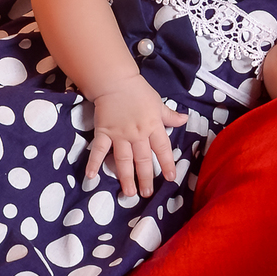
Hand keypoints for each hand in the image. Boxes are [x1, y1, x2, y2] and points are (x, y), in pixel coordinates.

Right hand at [85, 75, 187, 199]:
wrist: (115, 82)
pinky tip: (91, 177)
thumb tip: (185, 120)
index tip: (170, 178)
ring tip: (129, 193)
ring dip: (126, 177)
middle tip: (147, 193)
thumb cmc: (138, 92)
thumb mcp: (158, 103)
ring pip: (124, 160)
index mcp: (153, 126)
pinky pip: (99, 150)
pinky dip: (94, 163)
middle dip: (146, 178)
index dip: (167, 163)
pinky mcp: (104, 132)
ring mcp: (119, 135)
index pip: (163, 148)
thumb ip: (170, 116)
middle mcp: (137, 134)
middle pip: (143, 159)